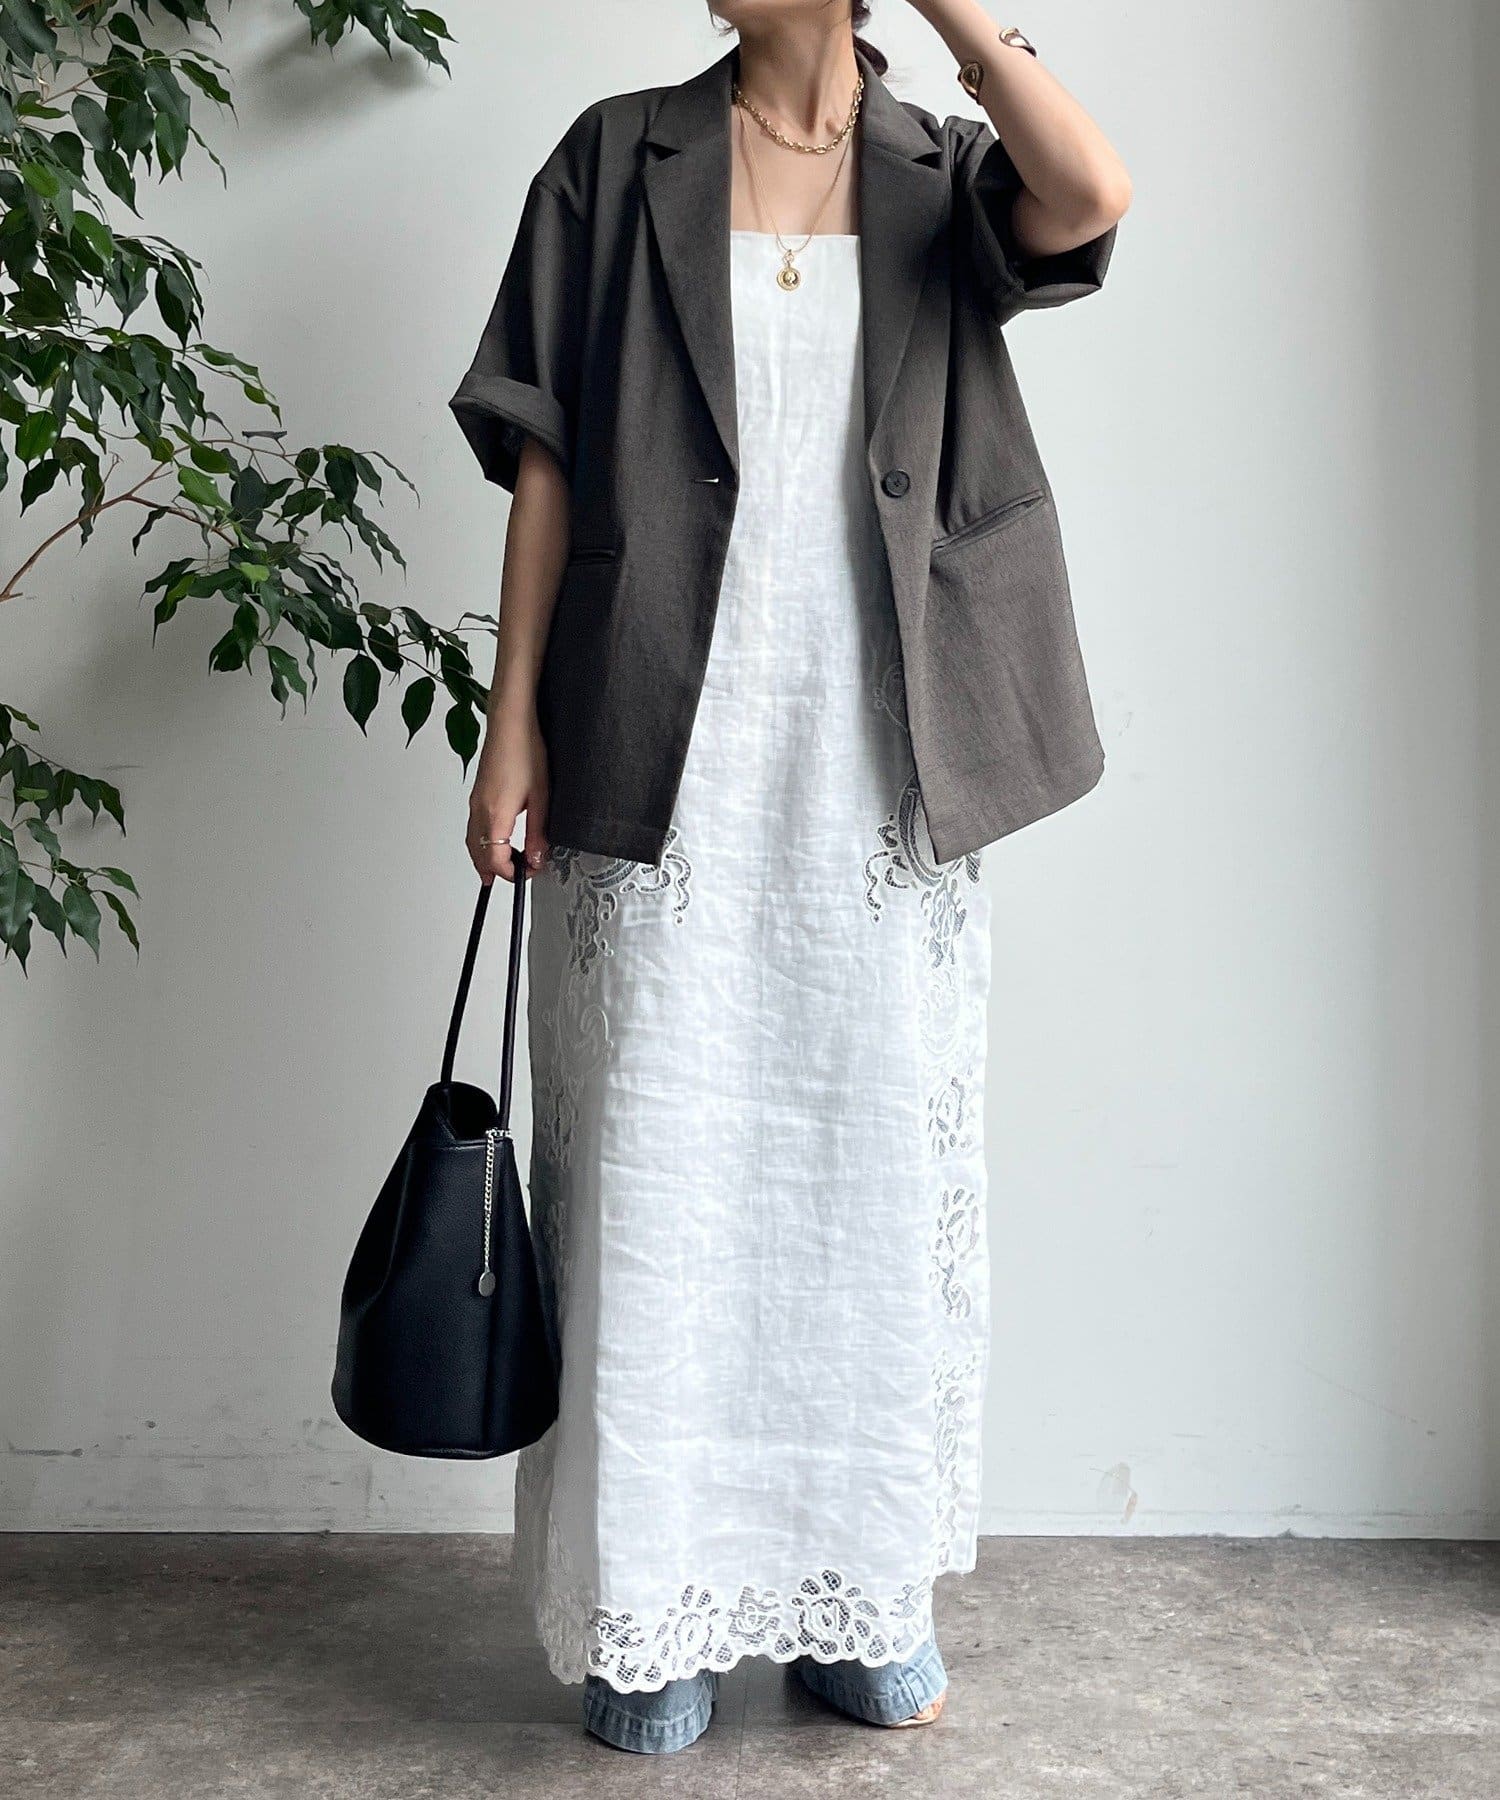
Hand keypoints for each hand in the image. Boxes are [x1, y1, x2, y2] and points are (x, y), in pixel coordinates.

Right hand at [466, 703, 549, 883]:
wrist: (510, 722)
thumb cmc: (525, 750)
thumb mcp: (542, 796)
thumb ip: (538, 832)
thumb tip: (536, 857)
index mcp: (496, 813)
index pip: (495, 859)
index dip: (511, 873)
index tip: (527, 873)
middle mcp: (480, 810)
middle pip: (478, 854)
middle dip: (494, 871)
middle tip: (514, 877)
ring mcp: (476, 801)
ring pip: (473, 841)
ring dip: (484, 858)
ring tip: (500, 868)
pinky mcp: (477, 794)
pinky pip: (474, 827)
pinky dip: (481, 842)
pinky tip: (494, 840)